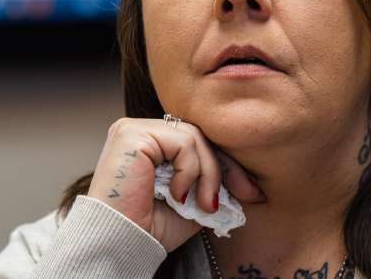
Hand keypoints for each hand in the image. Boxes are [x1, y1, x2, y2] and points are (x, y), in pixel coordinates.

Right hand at [85, 117, 265, 250]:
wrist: (120, 240)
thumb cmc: (147, 227)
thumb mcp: (190, 203)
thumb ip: (208, 184)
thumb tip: (243, 181)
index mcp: (148, 144)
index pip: (195, 143)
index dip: (225, 165)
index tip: (250, 193)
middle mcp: (139, 131)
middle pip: (197, 136)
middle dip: (224, 169)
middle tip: (240, 198)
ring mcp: (134, 129)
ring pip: (193, 137)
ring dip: (207, 174)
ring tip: (202, 205)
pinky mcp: (133, 134)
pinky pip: (182, 142)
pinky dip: (189, 172)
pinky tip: (176, 195)